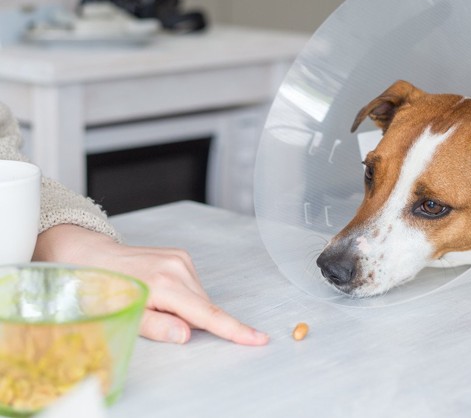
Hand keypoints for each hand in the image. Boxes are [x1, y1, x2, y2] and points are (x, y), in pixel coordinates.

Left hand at [32, 224, 268, 345]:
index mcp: (164, 284)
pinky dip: (184, 297)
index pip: (206, 313)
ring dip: (187, 309)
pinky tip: (161, 293)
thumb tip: (186, 335)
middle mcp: (178, 267)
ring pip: (199, 297)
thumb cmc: (102, 288)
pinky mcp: (181, 256)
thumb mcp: (123, 313)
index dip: (233, 329)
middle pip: (203, 307)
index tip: (257, 338)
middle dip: (191, 321)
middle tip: (159, 319)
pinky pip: (193, 287)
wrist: (91, 255)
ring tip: (155, 304)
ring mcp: (181, 259)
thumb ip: (156, 326)